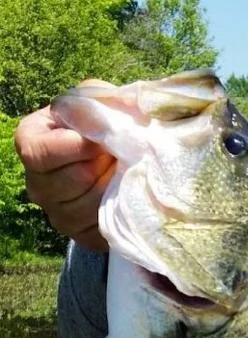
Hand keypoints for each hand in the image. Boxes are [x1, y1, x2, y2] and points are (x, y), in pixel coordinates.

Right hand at [13, 105, 114, 250]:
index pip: (41, 153)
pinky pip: (102, 229)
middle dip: (104, 166)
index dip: (78, 147)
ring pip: (90, 206)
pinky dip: (121, 211)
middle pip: (72, 180)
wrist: (121, 160)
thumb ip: (98, 102)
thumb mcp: (98, 102)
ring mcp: (58, 215)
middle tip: (122, 156)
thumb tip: (111, 117)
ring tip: (128, 173)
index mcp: (30, 143)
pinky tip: (128, 195)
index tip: (102, 141)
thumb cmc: (103, 125)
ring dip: (116, 187)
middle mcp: (36, 184)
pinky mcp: (82, 236)